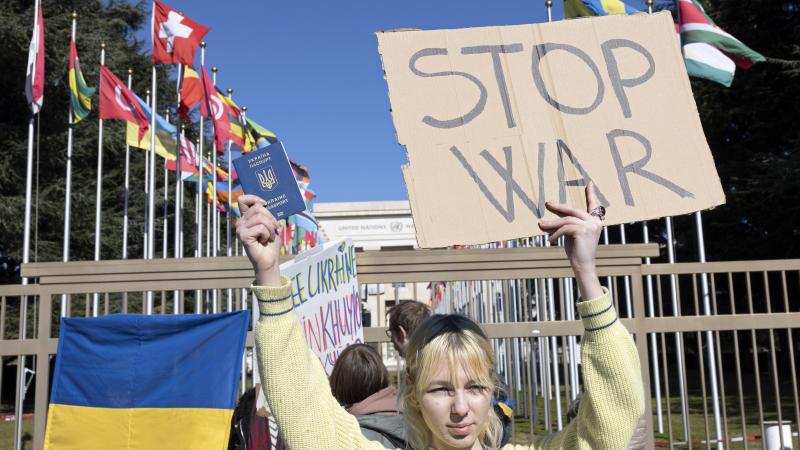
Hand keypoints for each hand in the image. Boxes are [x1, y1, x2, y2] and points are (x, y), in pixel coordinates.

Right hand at [236, 195, 281, 285]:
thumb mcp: (271, 224)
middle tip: (273, 229)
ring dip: (270, 228)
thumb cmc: (270, 243)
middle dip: (271, 218)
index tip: (265, 203)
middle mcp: (241, 222)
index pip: (243, 199)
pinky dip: (268, 235)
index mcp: (246, 217)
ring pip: (261, 218)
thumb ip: (267, 213)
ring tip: (269, 236)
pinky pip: (260, 228)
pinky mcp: (243, 236)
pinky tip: (264, 241)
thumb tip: (267, 203)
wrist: (269, 260)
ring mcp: (240, 229)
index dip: (254, 198)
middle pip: (258, 208)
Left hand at [538, 182, 603, 299]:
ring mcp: (590, 226)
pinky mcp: (584, 231)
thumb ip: (566, 224)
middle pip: (573, 210)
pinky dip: (556, 233)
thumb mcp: (571, 234)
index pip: (593, 205)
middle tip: (548, 204)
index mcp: (594, 221)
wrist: (583, 265)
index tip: (589, 183)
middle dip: (559, 207)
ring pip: (566, 220)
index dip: (590, 194)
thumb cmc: (577, 251)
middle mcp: (595, 222)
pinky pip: (565, 228)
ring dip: (552, 223)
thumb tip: (548, 218)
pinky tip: (551, 239)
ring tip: (541, 225)